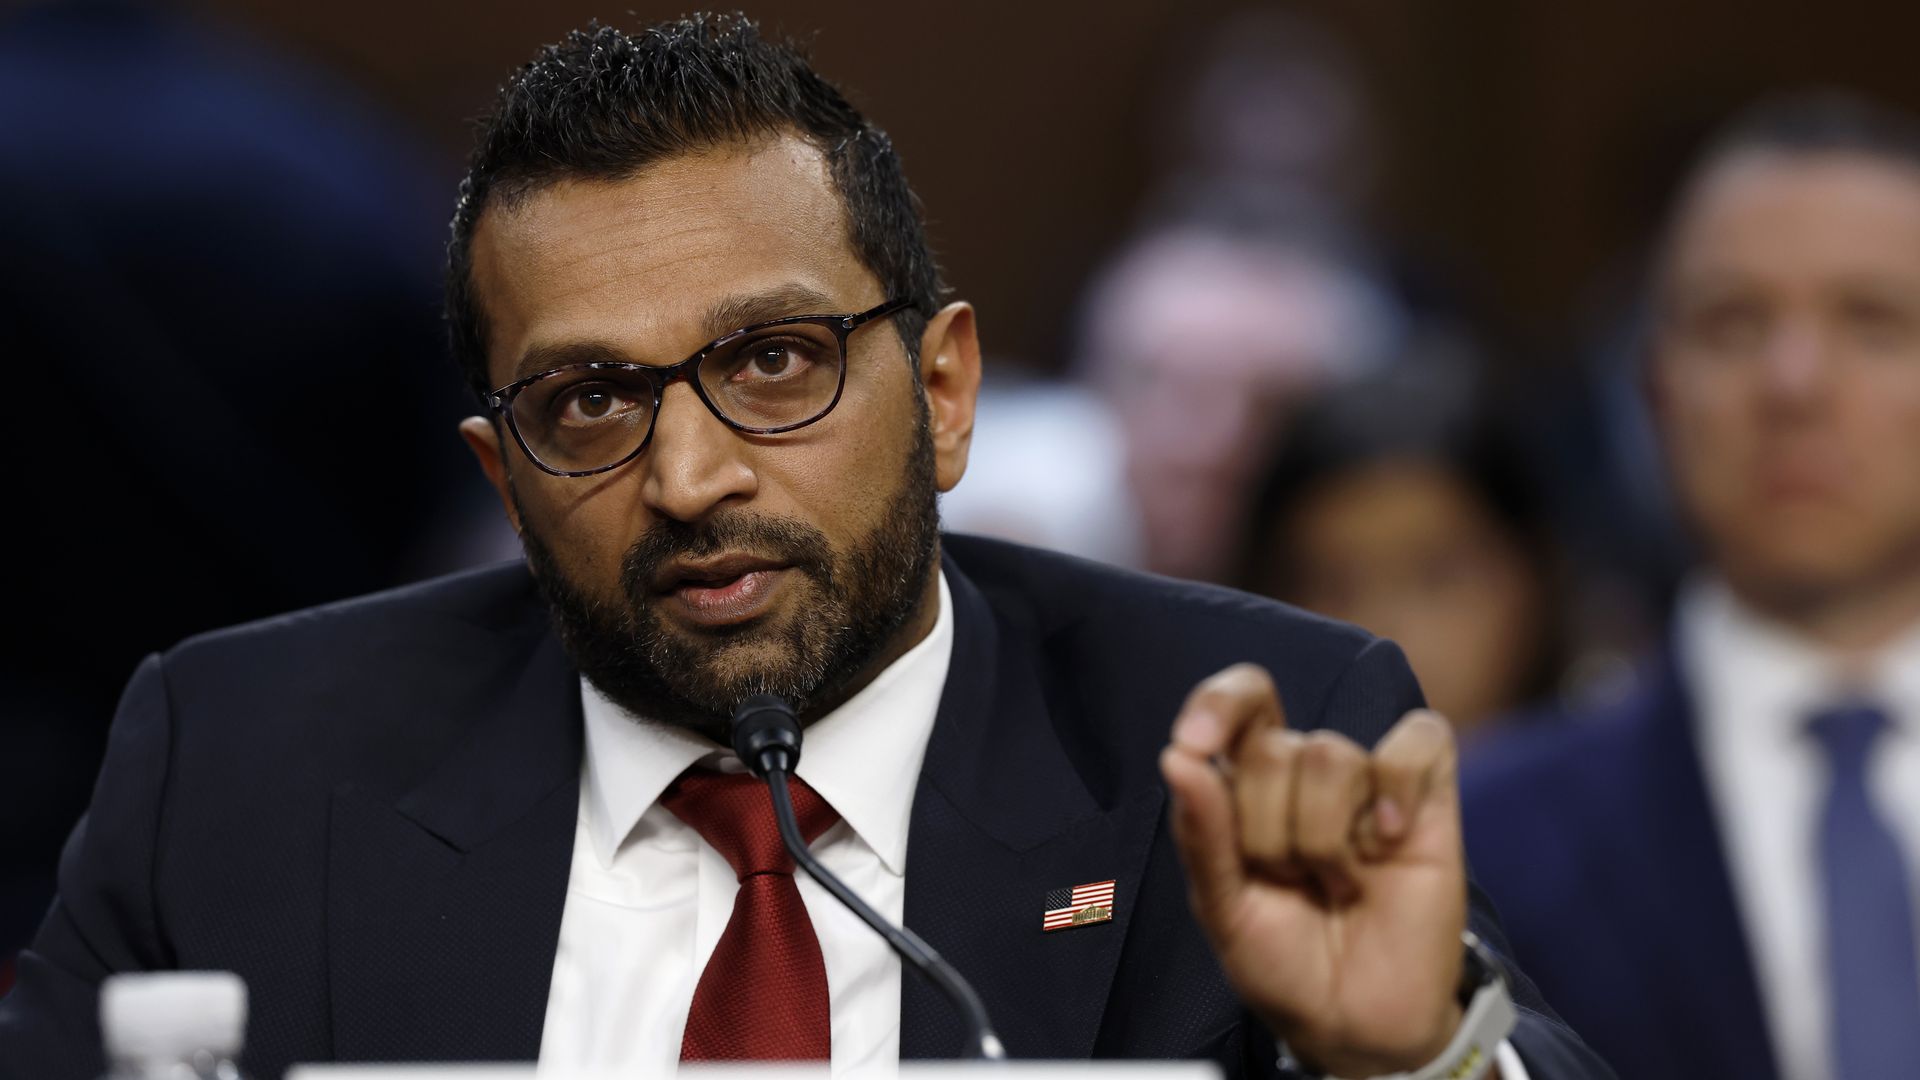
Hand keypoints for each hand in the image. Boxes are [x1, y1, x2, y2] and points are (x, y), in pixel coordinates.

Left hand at [1158, 664, 1467, 1076]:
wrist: (1354, 1024)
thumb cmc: (1284, 963)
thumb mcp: (1223, 908)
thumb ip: (1201, 833)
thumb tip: (1178, 757)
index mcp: (1250, 787)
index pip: (1239, 703)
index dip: (1217, 705)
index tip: (1195, 745)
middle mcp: (1307, 774)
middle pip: (1274, 746)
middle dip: (1267, 828)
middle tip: (1290, 882)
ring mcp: (1370, 782)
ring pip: (1330, 754)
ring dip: (1322, 836)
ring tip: (1338, 884)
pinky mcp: (1430, 797)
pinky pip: (1419, 743)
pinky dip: (1396, 790)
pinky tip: (1388, 838)